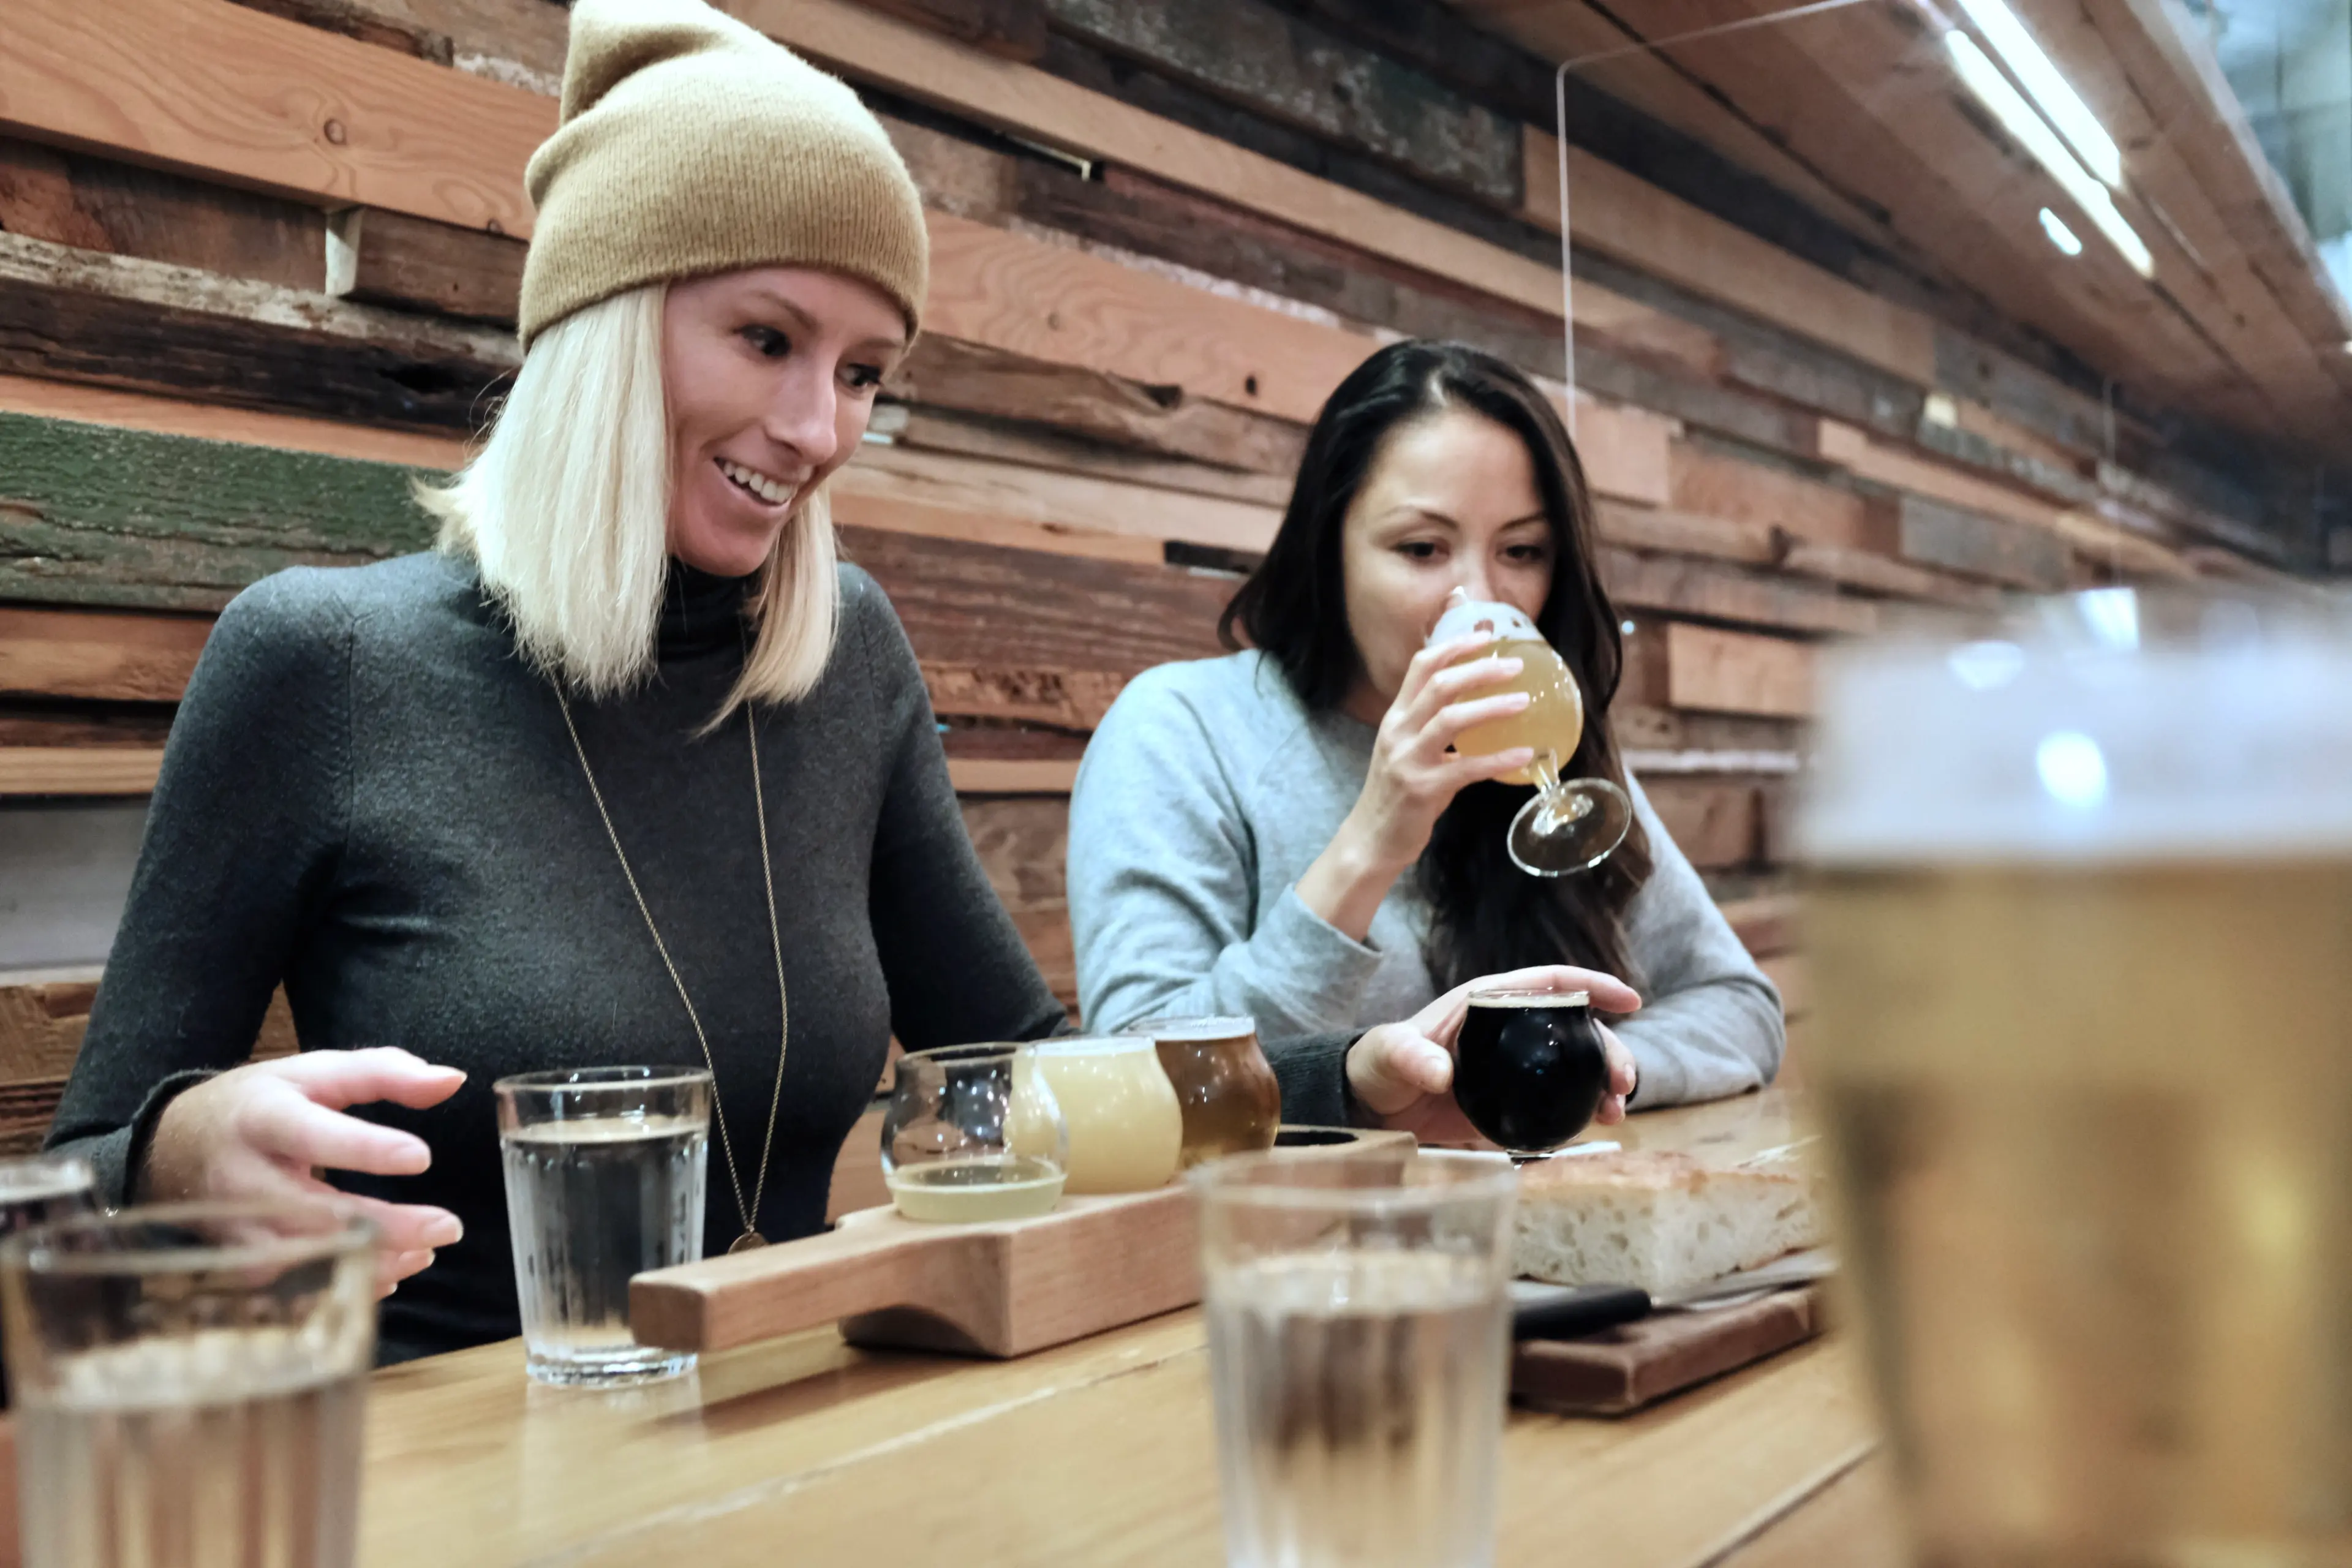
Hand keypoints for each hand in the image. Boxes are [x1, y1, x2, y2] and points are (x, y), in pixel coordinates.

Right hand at [142, 1048, 466, 1297]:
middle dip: (383, 1224)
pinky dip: (341, 1283)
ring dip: (370, 1260)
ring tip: (425, 1252)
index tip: (422, 1157)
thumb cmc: (262, 1103)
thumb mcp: (315, 1072)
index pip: (312, 1133)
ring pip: (302, 1256)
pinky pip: (291, 1283)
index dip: (366, 1147)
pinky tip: (389, 1274)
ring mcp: (234, 1224)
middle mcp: (242, 1175)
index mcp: (263, 1117)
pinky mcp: (234, 1259)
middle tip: (447, 1227)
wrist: (174, 1144)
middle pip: (312, 1210)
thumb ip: (385, 1072)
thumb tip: (452, 1080)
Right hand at [1297, 634, 1541, 940]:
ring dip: (1491, 706)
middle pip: (1438, 685)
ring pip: (1451, 719)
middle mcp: (1398, 732)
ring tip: (1524, 703)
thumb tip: (1477, 705)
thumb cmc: (1397, 794)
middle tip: (1516, 665)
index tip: (1485, 635)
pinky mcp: (1422, 789)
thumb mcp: (1408, 751)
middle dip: (1479, 669)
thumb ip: (1433, 727)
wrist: (1371, 839)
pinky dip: (1498, 759)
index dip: (1454, 646)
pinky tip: (1524, 754)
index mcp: (1395, 717)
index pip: (1421, 667)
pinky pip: (1466, 768)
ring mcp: (1408, 760)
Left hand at [1346, 966, 1640, 1143]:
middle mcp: (1509, 1028)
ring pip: (1572, 1065)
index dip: (1592, 985)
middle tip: (1623, 1081)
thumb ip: (1412, 1057)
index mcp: (1487, 1001)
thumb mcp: (1391, 1052)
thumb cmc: (1378, 1063)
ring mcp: (1513, 1066)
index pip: (1549, 982)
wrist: (1370, 1104)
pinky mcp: (1510, 1099)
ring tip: (1616, 1108)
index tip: (1630, 998)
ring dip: (1602, 1083)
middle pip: (1574, 1029)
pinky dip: (1580, 1109)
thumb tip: (1441, 1073)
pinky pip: (1555, 1100)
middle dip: (1609, 1049)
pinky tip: (1596, 1124)